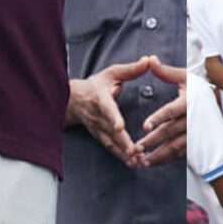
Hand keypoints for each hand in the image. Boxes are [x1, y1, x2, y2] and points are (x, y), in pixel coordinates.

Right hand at [67, 57, 184, 167]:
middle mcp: (98, 117)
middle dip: (123, 143)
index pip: (107, 109)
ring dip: (124, 153)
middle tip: (135, 152)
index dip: (113, 118)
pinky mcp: (100, 136)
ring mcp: (98, 128)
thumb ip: (131, 69)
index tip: (120, 127)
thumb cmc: (96, 85)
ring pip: (111, 143)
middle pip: (110, 131)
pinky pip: (111, 148)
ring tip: (137, 162)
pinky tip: (133, 164)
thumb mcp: (112, 73)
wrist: (72, 100)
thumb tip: (150, 60)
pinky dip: (121, 157)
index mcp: (100, 99)